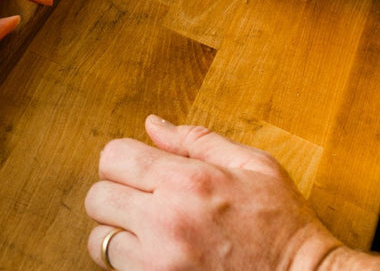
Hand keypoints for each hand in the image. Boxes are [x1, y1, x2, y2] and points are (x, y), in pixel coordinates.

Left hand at [84, 115, 341, 270]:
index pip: (113, 157)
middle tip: (142, 203)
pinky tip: (156, 256)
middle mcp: (166, 221)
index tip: (138, 171)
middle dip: (115, 196)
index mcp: (187, 181)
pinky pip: (116, 270)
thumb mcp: (253, 166)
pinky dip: (128, 262)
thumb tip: (153, 124)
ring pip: (99, 239)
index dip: (122, 161)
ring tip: (148, 234)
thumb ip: (197, 141)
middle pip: (96, 197)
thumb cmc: (283, 225)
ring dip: (118, 234)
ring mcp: (159, 261)